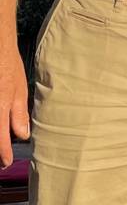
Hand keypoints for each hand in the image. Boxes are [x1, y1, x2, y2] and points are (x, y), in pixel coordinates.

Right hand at [0, 35, 27, 168]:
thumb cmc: (7, 65)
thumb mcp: (18, 89)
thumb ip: (18, 113)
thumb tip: (23, 135)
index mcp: (0, 108)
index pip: (0, 138)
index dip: (3, 153)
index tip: (6, 162)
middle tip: (1, 157)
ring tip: (2, 142)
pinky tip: (0, 126)